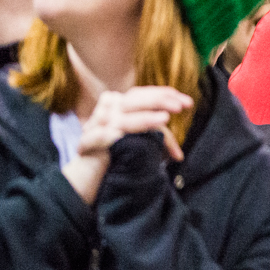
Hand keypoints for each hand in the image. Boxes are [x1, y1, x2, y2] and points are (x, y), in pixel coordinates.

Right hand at [61, 87, 192, 204]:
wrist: (83, 175)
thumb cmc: (114, 157)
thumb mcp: (138, 143)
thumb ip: (155, 140)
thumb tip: (178, 155)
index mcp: (118, 105)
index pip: (142, 94)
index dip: (164, 94)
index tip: (186, 102)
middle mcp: (107, 110)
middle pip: (134, 99)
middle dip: (160, 101)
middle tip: (182, 106)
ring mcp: (97, 124)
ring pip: (123, 118)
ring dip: (145, 119)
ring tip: (165, 119)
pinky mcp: (89, 142)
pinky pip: (106, 136)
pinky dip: (115, 135)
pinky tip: (126, 134)